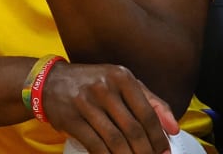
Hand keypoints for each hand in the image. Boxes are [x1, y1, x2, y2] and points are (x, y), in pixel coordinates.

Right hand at [43, 62, 177, 153]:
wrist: (49, 81)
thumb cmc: (91, 83)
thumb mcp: (120, 82)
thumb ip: (150, 100)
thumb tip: (173, 128)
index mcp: (121, 76)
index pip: (148, 112)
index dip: (159, 137)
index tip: (164, 151)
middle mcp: (104, 87)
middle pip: (133, 129)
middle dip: (146, 151)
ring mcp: (86, 103)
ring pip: (116, 140)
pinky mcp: (72, 119)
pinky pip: (96, 145)